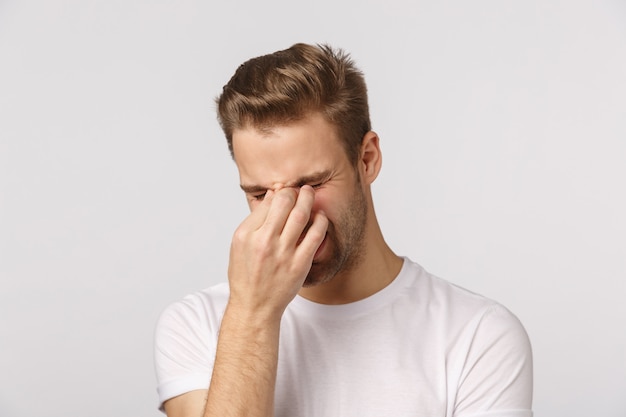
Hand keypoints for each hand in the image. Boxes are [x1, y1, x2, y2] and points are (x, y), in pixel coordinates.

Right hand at [227, 185, 327, 319]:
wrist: (255, 306)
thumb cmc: (246, 274)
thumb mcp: (240, 244)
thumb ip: (255, 219)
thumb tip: (271, 196)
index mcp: (247, 235)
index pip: (267, 203)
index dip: (280, 192)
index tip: (286, 191)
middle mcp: (264, 242)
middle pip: (285, 203)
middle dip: (296, 191)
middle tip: (302, 188)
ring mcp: (283, 253)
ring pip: (301, 216)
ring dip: (309, 200)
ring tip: (311, 194)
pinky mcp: (300, 264)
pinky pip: (315, 236)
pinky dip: (320, 222)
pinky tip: (320, 217)